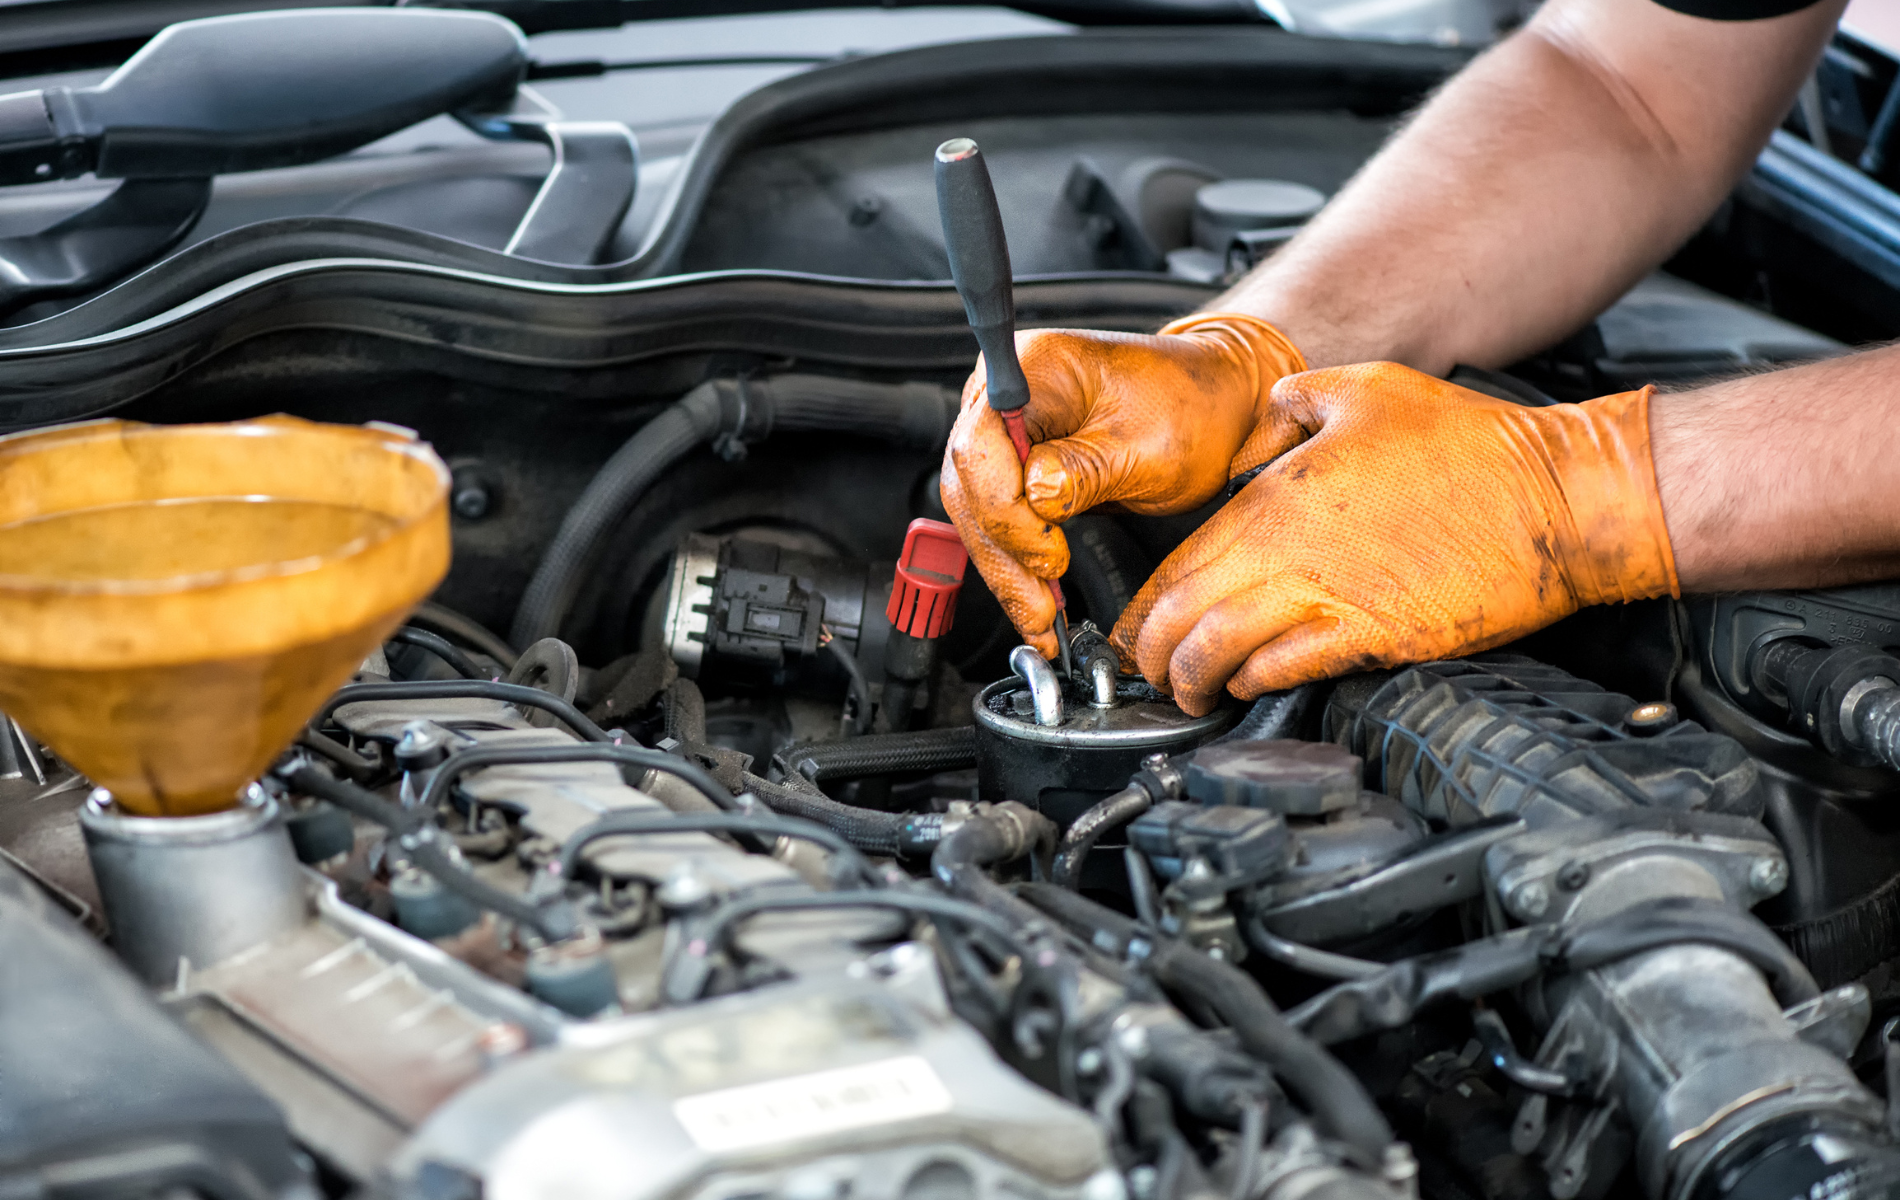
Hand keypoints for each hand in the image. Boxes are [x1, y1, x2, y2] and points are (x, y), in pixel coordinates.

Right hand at [939, 313, 1304, 656]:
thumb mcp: (1149, 446)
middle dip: (1004, 553)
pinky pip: (999, 520)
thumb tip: (1035, 498)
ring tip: (1039, 619)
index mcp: (1035, 367)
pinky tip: (1035, 599)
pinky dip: (1016, 563)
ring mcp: (1006, 430)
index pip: (982, 445)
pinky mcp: (1016, 466)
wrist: (1215, 406)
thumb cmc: (1192, 408)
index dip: (1006, 510)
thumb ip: (1085, 470)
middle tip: (1039, 608)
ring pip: (976, 512)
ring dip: (1006, 570)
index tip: (1048, 555)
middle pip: (971, 484)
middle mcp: (1006, 394)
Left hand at [1109, 363, 1679, 714]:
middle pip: (1184, 616)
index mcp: (1276, 496)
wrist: (1557, 497)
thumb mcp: (1364, 389)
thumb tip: (1261, 417)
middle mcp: (1290, 551)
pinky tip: (1248, 686)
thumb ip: (1292, 403)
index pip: (1177, 562)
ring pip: (1222, 652)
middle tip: (1147, 672)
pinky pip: (1289, 670)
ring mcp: (1331, 597)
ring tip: (1188, 693)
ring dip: (1193, 680)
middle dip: (1151, 655)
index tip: (1133, 627)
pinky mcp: (1375, 636)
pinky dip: (1255, 683)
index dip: (1143, 606)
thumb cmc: (1472, 445)